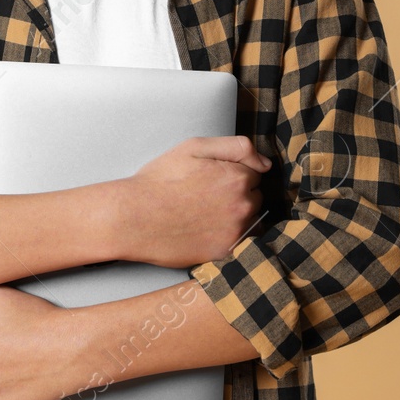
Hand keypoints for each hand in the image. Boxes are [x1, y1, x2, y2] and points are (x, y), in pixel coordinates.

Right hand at [116, 135, 272, 267]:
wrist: (134, 217)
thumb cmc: (160, 180)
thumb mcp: (194, 147)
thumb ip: (236, 146)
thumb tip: (265, 163)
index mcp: (237, 177)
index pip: (254, 173)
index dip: (232, 174)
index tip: (212, 178)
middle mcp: (242, 205)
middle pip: (255, 197)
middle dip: (238, 195)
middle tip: (206, 196)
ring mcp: (235, 231)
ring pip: (250, 220)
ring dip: (237, 217)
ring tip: (206, 215)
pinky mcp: (225, 252)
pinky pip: (242, 243)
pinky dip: (231, 237)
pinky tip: (208, 231)